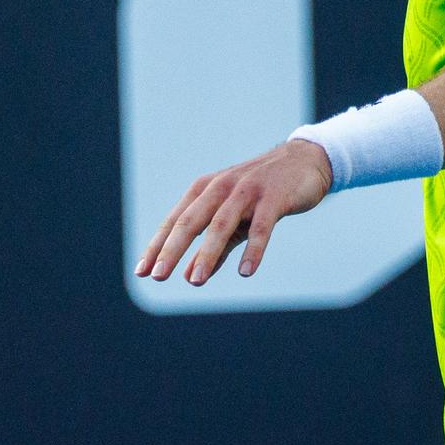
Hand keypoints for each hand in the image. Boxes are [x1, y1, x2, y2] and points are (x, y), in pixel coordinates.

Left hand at [136, 139, 333, 285]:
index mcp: (204, 191)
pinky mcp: (273, 197)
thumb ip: (215, 249)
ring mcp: (246, 191)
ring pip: (221, 224)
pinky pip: (261, 227)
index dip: (157, 246)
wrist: (304, 162)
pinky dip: (253, 250)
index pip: (175, 222)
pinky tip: (246, 272)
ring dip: (206, 253)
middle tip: (157, 276)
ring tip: (193, 281)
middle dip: (172, 250)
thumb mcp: (235, 222)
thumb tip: (191, 277)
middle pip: (190, 221)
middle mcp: (220, 188)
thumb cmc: (261, 195)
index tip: (140, 272)